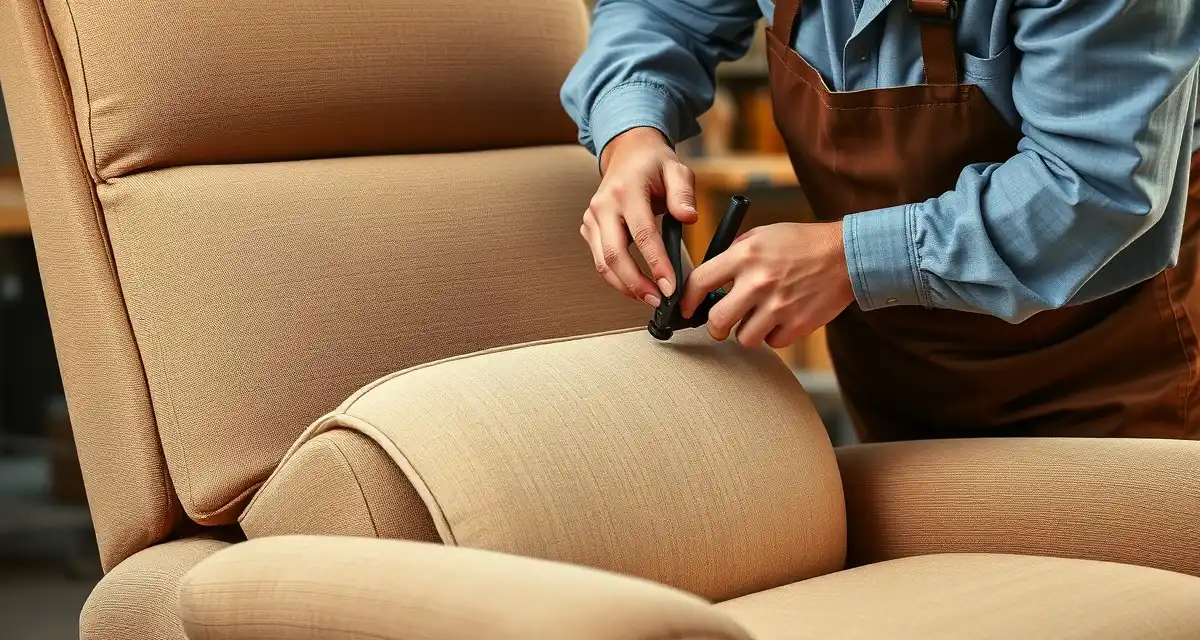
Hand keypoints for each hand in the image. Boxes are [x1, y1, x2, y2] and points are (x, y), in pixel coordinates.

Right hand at [581, 127, 698, 306]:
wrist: (628, 153)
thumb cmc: (654, 164)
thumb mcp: (678, 170)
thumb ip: (684, 194)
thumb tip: (690, 218)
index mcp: (627, 190)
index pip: (642, 233)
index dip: (656, 263)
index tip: (670, 286)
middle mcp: (603, 205)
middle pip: (614, 255)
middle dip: (636, 283)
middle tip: (658, 300)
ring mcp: (592, 218)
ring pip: (602, 263)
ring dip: (625, 286)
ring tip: (650, 298)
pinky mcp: (589, 229)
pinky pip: (600, 260)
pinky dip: (617, 278)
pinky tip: (636, 286)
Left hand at [680, 222, 853, 347]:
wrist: (847, 255)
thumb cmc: (802, 243)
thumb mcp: (763, 234)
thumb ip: (735, 254)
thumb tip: (710, 278)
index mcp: (745, 256)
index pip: (699, 283)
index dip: (687, 301)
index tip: (687, 309)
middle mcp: (758, 282)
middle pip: (717, 321)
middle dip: (715, 327)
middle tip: (720, 325)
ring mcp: (779, 306)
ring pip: (744, 338)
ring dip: (747, 331)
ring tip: (759, 318)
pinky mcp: (798, 324)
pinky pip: (772, 343)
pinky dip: (774, 336)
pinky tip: (781, 319)